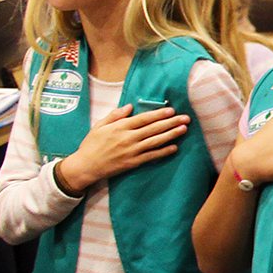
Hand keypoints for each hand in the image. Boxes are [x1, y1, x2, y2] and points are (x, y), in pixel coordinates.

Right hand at [58, 104, 190, 189]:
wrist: (85, 166)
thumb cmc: (91, 144)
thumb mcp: (100, 126)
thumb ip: (115, 115)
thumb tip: (130, 106)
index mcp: (120, 127)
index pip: (144, 118)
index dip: (159, 114)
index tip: (172, 110)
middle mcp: (128, 138)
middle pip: (154, 128)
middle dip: (171, 122)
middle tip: (186, 118)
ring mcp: (131, 151)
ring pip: (155, 141)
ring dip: (171, 135)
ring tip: (184, 129)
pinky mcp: (133, 162)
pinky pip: (151, 156)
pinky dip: (163, 152)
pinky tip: (174, 147)